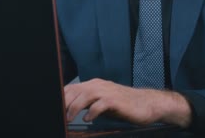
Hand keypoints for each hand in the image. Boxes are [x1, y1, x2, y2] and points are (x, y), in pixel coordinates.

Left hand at [64, 78, 191, 127]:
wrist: (147, 104)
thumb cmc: (124, 105)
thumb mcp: (102, 103)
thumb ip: (88, 104)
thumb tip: (71, 111)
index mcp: (94, 85)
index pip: (72, 88)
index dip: (62, 98)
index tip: (56, 109)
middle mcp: (99, 85)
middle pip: (75, 91)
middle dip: (65, 103)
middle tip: (60, 116)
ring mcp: (107, 92)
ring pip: (85, 96)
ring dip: (74, 108)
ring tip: (69, 119)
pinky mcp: (115, 100)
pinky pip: (99, 105)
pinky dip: (92, 112)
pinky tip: (88, 119)